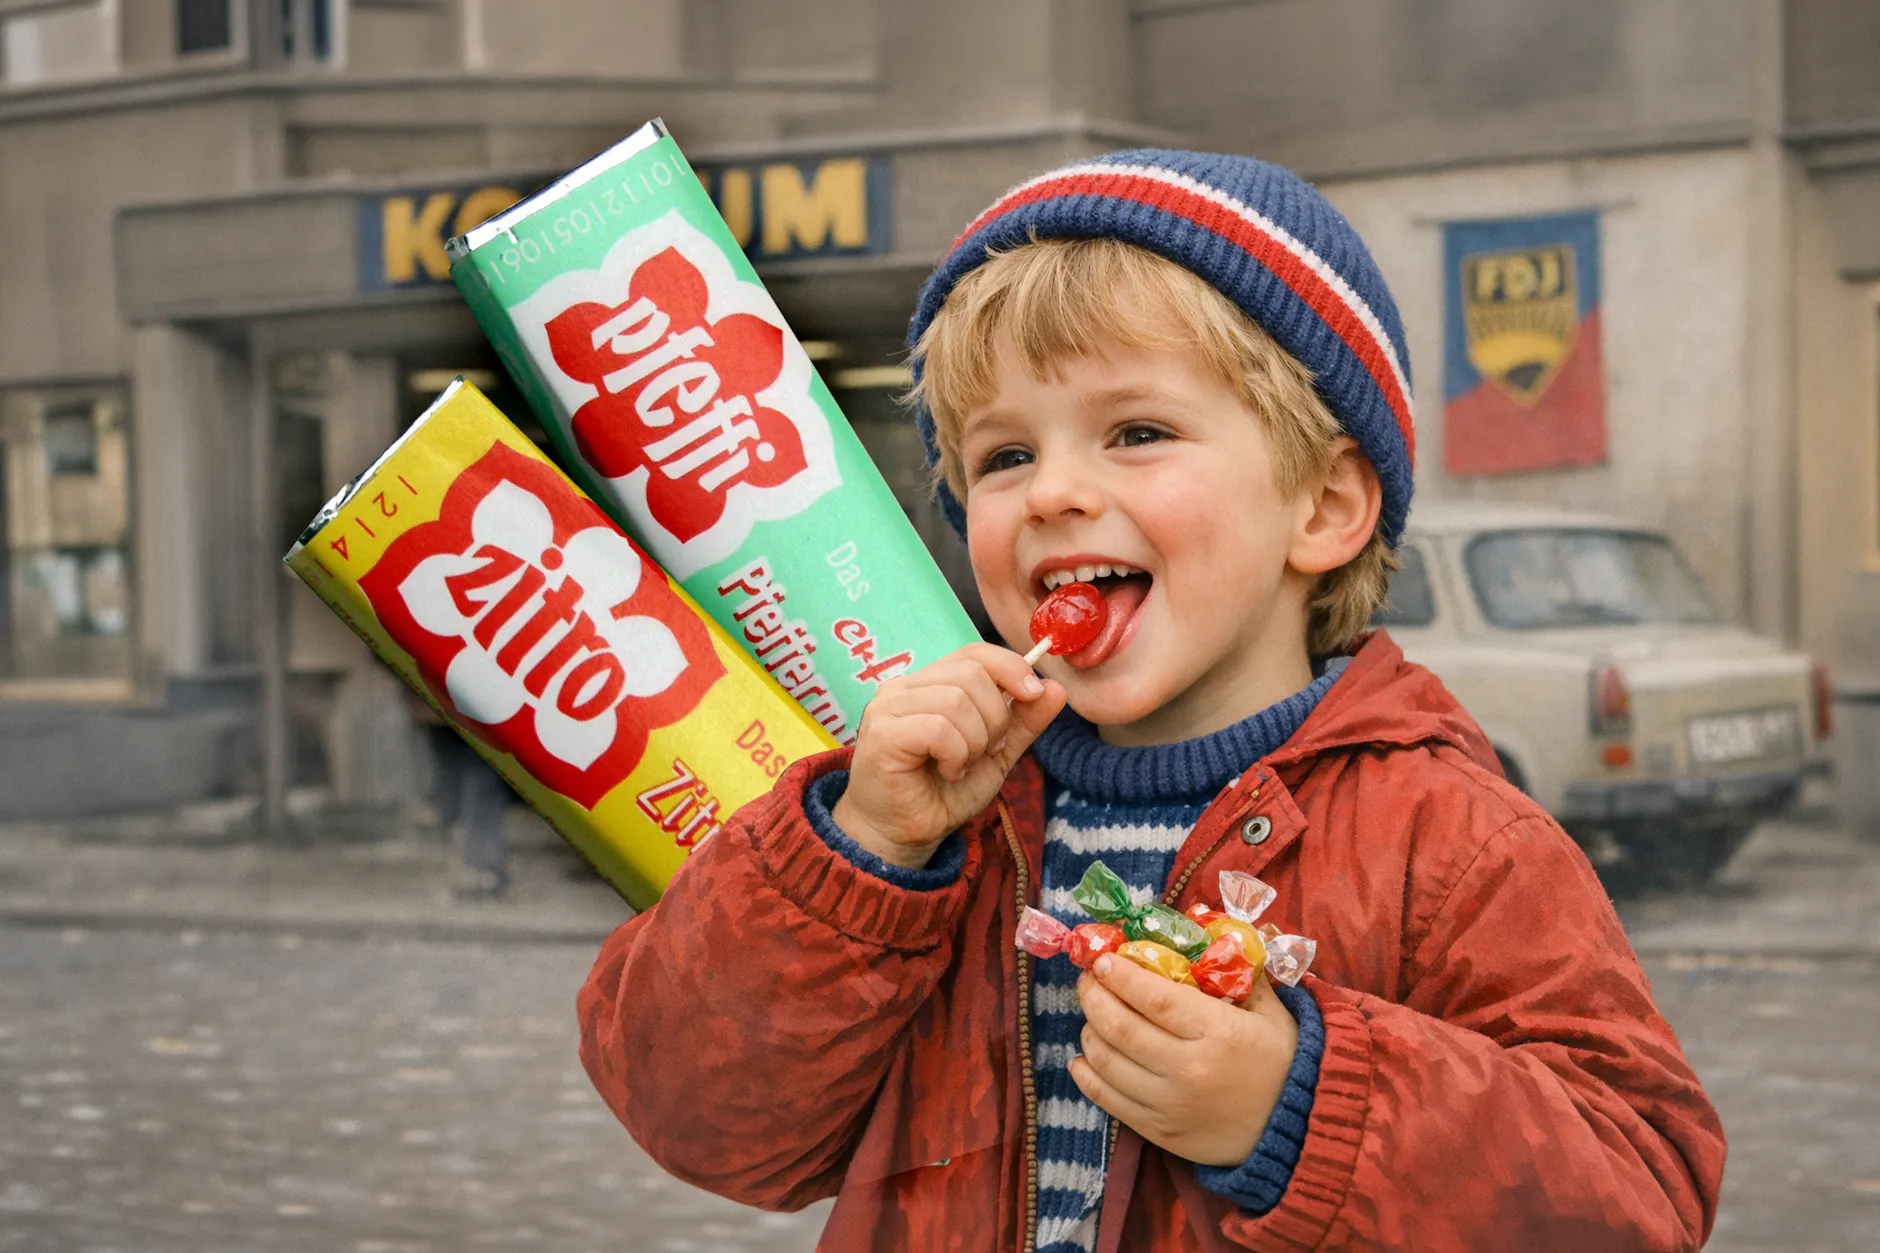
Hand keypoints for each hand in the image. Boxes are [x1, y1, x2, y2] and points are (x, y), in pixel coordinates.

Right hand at [832, 643, 1065, 869]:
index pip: (974, 652)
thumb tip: (1056, 688)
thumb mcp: (996, 754)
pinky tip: (948, 772)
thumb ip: (1023, 722)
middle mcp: (905, 687)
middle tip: (987, 751)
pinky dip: (956, 754)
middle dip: (996, 717)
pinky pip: (938, 728)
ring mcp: (889, 707)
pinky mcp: (883, 734)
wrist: (906, 834)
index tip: (1033, 694)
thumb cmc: (943, 791)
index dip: (1010, 666)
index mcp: (930, 683)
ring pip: (956, 700)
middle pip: (971, 673)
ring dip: (975, 740)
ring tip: (963, 765)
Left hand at [1070, 953, 1299, 1167]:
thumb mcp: (1271, 1012)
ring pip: (1107, 1061)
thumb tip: (1206, 934)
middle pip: (1121, 1027)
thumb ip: (1239, 973)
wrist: (1297, 1132)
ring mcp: (1170, 1105)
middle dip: (1094, 996)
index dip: (1121, 976)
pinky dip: (1087, 1075)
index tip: (1102, 960)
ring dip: (1089, 1031)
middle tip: (1089, 980)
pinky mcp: (1159, 1132)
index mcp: (1219, 1033)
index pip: (1155, 998)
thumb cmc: (1282, 1062)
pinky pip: (1107, 1100)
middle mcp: (1189, 1070)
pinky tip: (1083, 1058)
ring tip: (1093, 1015)